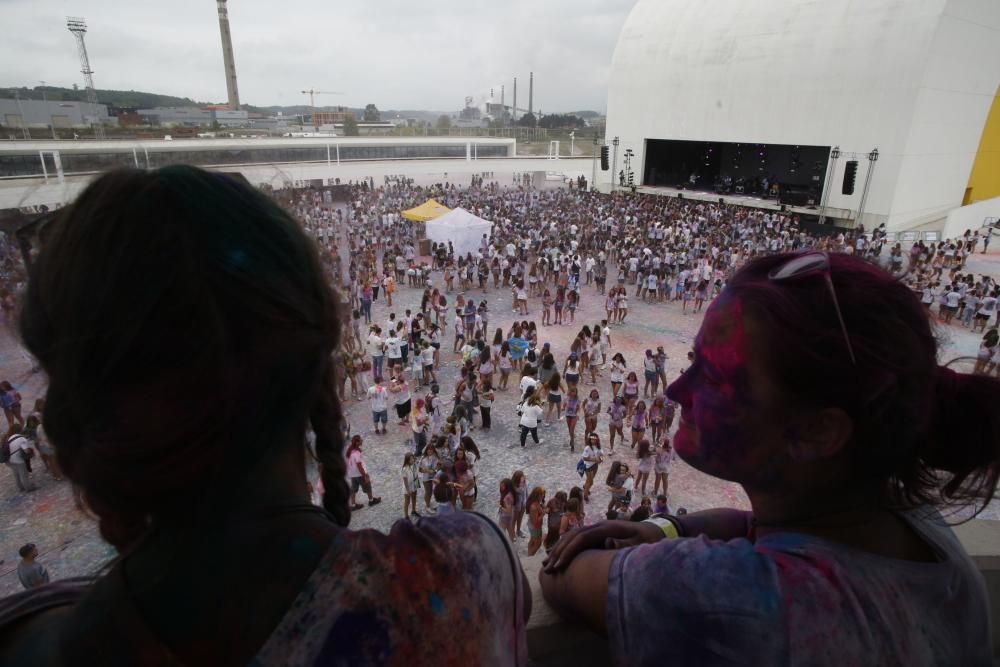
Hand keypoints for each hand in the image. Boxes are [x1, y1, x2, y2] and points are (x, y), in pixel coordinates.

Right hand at [543, 520, 663, 572]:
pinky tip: (559, 558)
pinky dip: (566, 548)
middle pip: (573, 536)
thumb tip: (608, 543)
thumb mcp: (642, 544)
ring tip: (547, 565)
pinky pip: (578, 540)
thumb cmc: (649, 540)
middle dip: (559, 552)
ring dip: (559, 550)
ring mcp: (599, 529)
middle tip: (547, 569)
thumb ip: (625, 545)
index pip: (581, 538)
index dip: (568, 552)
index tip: (559, 567)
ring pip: (573, 537)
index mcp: (607, 528)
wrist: (655, 531)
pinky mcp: (599, 535)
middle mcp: (600, 526)